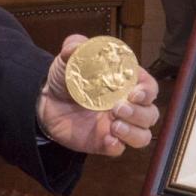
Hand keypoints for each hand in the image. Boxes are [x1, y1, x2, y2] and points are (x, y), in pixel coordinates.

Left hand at [36, 35, 159, 155]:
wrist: (45, 102)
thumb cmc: (66, 78)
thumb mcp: (69, 58)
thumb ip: (75, 47)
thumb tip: (78, 47)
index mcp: (125, 84)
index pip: (149, 88)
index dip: (147, 91)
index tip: (134, 92)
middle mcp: (126, 106)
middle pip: (151, 114)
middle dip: (140, 113)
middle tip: (117, 108)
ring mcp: (116, 126)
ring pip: (143, 135)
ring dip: (134, 132)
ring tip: (115, 125)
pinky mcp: (103, 142)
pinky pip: (119, 149)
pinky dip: (117, 146)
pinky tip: (108, 139)